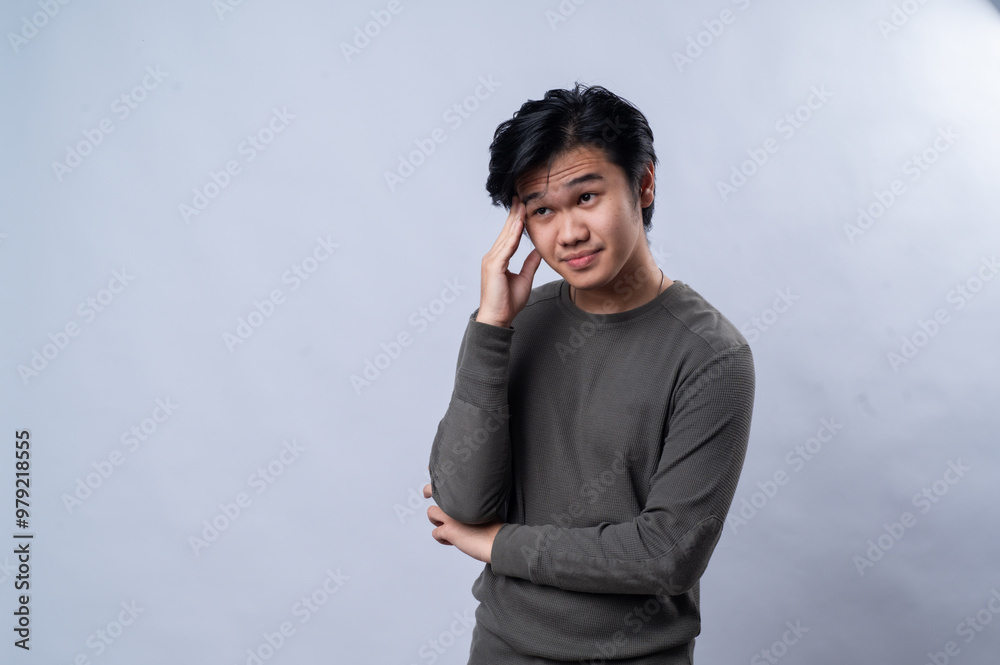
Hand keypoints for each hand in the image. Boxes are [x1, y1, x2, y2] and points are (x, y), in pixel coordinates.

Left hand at [423, 483, 502, 563]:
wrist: (498, 541)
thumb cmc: (495, 527)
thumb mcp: (487, 507)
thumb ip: (473, 503)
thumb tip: (467, 507)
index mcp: (466, 495)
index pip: (446, 480)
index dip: (438, 478)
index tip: (432, 473)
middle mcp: (456, 502)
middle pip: (431, 490)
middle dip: (429, 493)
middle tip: (428, 495)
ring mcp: (450, 515)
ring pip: (431, 513)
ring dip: (437, 521)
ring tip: (449, 528)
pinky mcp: (448, 530)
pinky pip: (435, 533)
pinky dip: (442, 538)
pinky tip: (453, 541)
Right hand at [475, 195, 541, 327]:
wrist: (497, 318)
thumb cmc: (507, 303)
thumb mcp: (524, 279)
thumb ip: (529, 264)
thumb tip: (537, 251)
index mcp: (498, 259)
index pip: (509, 236)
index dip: (516, 221)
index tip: (522, 207)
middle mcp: (493, 257)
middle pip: (506, 232)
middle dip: (514, 214)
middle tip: (520, 197)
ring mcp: (492, 260)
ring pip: (506, 236)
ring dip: (515, 220)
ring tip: (521, 204)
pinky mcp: (494, 266)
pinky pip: (507, 247)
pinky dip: (514, 234)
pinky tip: (520, 223)